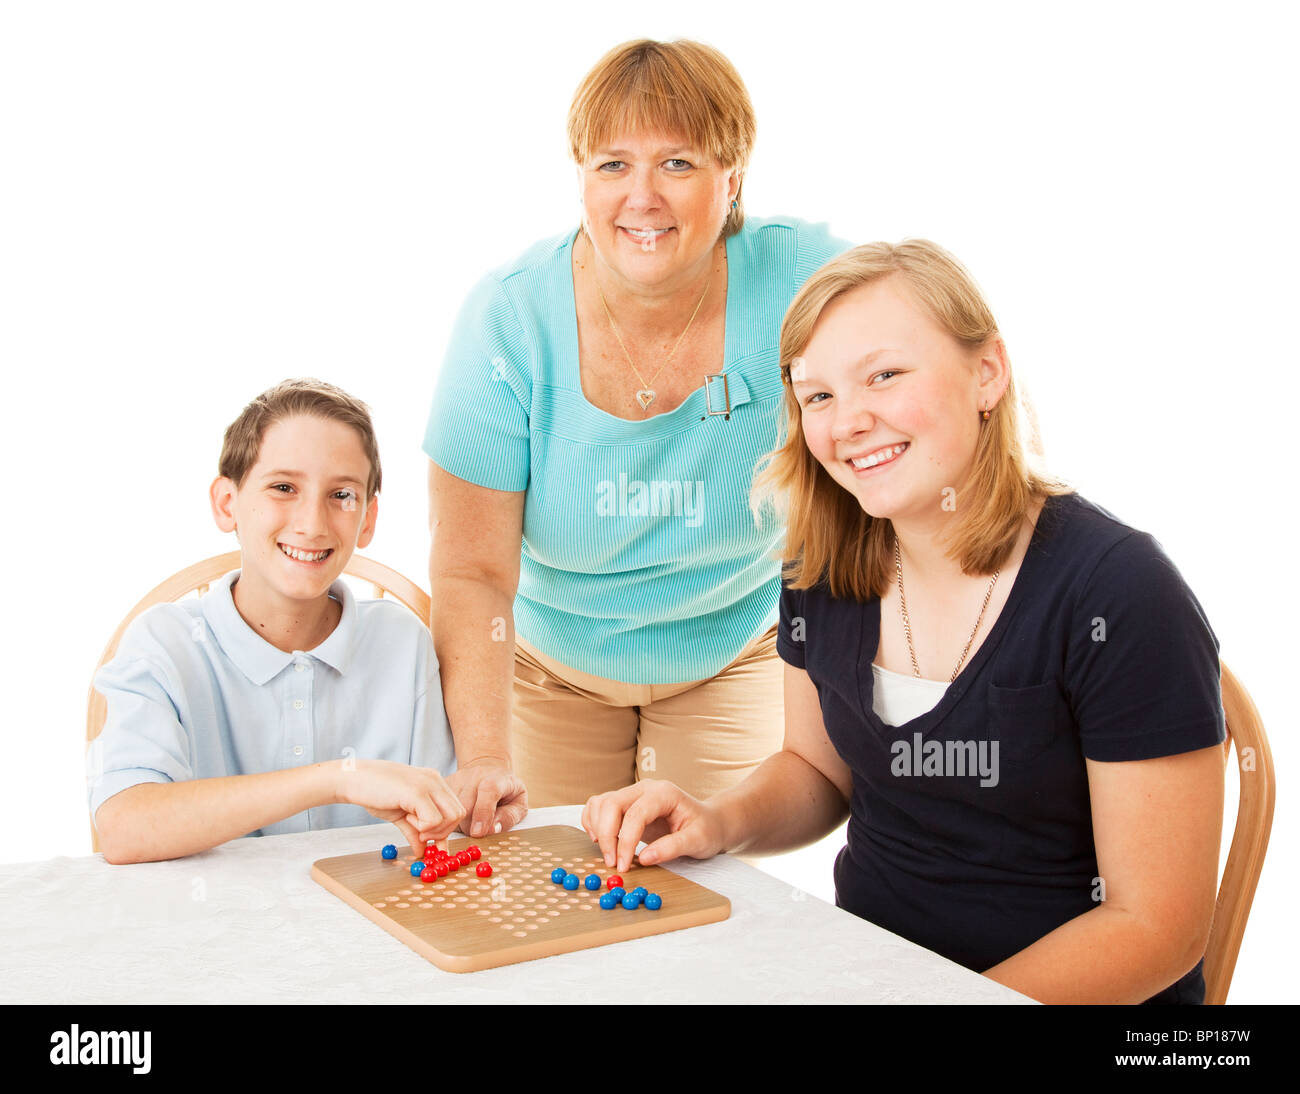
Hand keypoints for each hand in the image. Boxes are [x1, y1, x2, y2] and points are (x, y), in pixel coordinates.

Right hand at [336, 760, 465, 855]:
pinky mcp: (417, 792)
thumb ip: (414, 831)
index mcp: (433, 782)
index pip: (455, 809)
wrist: (353, 779)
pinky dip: (423, 827)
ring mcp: (428, 784)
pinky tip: (407, 819)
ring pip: (452, 817)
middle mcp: (435, 780)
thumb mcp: (400, 814)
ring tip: (412, 825)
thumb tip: (422, 851)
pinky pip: (434, 819)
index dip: (446, 829)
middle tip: (422, 835)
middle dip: (443, 832)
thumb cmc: (374, 793)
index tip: (432, 842)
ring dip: (434, 830)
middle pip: (459, 814)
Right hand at [446, 758, 527, 837]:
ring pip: (450, 808)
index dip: (483, 812)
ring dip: (457, 824)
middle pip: (465, 805)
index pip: (489, 790)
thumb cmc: (506, 792)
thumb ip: (508, 817)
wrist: (488, 770)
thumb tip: (492, 829)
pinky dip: (446, 819)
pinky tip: (456, 820)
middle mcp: (475, 775)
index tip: (478, 832)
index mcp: (498, 778)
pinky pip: (440, 806)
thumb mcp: (518, 804)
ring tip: (469, 824)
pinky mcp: (445, 784)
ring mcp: (458, 778)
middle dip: (469, 826)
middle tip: (477, 832)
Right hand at [581, 780, 725, 874]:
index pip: (635, 813)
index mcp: (664, 793)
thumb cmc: (705, 829)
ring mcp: (633, 793)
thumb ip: (671, 848)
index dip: (625, 841)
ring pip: (601, 803)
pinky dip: (593, 823)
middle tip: (611, 864)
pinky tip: (601, 841)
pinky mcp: (625, 803)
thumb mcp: (697, 841)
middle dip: (606, 836)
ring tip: (607, 854)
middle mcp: (645, 788)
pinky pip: (598, 806)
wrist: (708, 822)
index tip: (622, 866)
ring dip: (597, 829)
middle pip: (611, 804)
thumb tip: (644, 859)